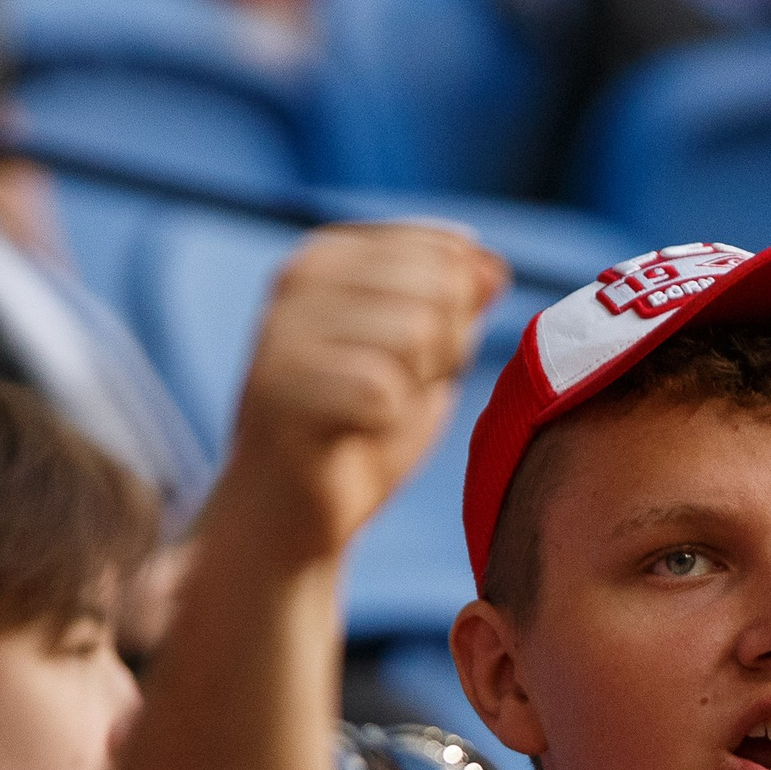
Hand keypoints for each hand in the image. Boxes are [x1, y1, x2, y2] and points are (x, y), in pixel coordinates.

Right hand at [226, 224, 507, 561]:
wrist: (290, 517)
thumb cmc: (361, 435)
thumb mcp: (427, 362)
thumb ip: (459, 308)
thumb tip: (491, 265)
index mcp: (334, 255)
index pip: (450, 253)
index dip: (460, 319)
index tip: (412, 362)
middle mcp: (301, 276)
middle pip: (438, 288)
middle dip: (443, 353)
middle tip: (394, 395)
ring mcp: (285, 327)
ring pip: (415, 333)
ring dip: (412, 389)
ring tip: (371, 413)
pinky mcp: (279, 385)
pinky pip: (382, 390)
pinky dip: (384, 424)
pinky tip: (352, 434)